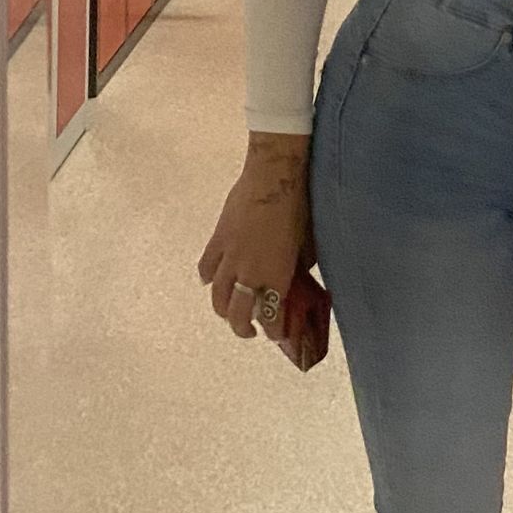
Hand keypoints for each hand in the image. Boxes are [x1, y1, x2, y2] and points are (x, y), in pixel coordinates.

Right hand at [197, 142, 310, 341]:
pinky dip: (207, 279)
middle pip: (238, 312)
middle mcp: (250, 273)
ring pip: (218, 296)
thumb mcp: (307, 245)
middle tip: (251, 331)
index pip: (271, 315)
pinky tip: (211, 282)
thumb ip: (298, 267)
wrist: (273, 177)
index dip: (274, 330)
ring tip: (230, 313)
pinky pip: (206, 268)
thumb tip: (296, 277)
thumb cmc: (299, 208)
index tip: (278, 335)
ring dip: (223, 310)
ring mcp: (229, 258)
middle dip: (244, 328)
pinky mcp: (217, 240)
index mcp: (276, 276)